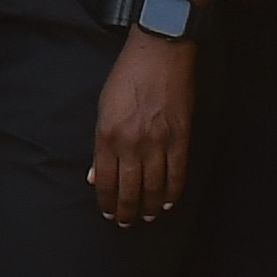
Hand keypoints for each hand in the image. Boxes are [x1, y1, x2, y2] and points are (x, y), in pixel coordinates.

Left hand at [91, 33, 192, 225]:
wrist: (159, 53)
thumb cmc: (127, 77)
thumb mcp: (104, 108)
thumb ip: (100, 145)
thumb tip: (95, 175)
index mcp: (107, 135)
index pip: (105, 181)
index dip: (106, 202)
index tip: (107, 212)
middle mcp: (131, 143)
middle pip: (128, 189)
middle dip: (125, 211)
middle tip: (125, 223)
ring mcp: (158, 143)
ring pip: (153, 187)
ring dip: (148, 207)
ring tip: (145, 217)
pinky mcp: (180, 139)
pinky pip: (177, 175)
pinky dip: (171, 193)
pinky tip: (166, 203)